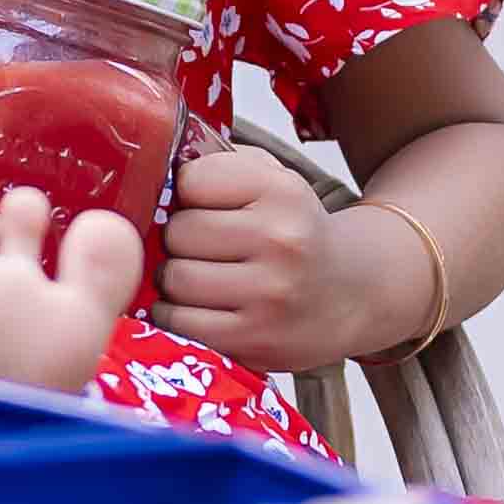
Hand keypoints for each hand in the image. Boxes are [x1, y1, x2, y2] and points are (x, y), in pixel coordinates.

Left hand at [145, 137, 355, 370]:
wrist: (350, 296)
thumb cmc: (294, 234)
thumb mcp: (274, 181)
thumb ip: (220, 163)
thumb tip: (154, 169)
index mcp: (283, 192)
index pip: (191, 180)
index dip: (187, 193)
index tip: (203, 205)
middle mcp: (281, 241)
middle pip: (178, 231)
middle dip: (180, 240)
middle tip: (202, 248)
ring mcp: (269, 295)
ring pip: (174, 278)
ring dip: (175, 280)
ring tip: (201, 279)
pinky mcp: (253, 340)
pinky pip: (178, 321)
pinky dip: (176, 315)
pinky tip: (199, 308)